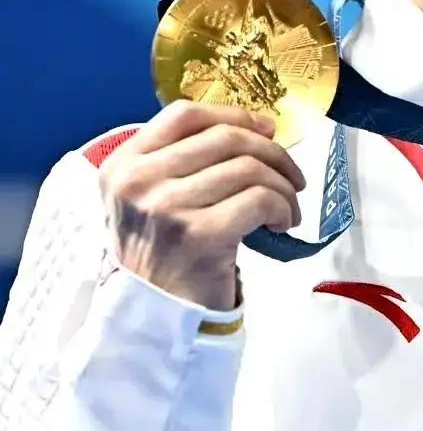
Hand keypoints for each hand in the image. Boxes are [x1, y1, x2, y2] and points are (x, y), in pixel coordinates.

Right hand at [98, 101, 305, 308]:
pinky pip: (260, 199)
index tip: (267, 129)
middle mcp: (139, 181)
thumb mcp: (149, 199)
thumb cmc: (163, 256)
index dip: (234, 115)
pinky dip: (283, 207)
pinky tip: (282, 224)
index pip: (185, 115)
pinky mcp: (201, 234)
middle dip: (272, 153)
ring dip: (283, 186)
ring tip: (287, 208)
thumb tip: (256, 128)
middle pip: (225, 138)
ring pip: (249, 168)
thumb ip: (182, 161)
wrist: (156, 316)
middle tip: (292, 177)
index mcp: (123, 164)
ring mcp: (167, 207)